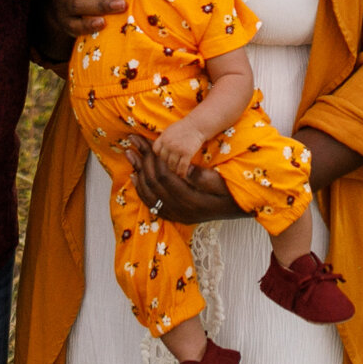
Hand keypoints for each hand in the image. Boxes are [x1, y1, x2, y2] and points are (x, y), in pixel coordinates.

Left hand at [126, 140, 241, 223]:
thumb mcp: (217, 181)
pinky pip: (152, 204)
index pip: (165, 177)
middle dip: (141, 165)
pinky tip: (135, 179)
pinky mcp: (174, 216)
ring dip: (137, 176)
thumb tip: (185, 169)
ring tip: (130, 159)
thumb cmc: (227, 191)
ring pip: (149, 195)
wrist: (233, 208)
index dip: (154, 161)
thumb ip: (200, 176)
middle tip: (131, 149)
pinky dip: (142, 190)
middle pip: (153, 185)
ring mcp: (176, 215)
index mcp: (190, 200)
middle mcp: (180, 210)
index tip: (147, 147)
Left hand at [151, 119, 206, 175]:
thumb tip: (158, 148)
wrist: (198, 125)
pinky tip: (183, 175)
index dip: (159, 155)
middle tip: (172, 166)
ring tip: (177, 172)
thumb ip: (164, 138)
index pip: (156, 150)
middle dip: (167, 163)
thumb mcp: (170, 130)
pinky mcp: (187, 153)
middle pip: (163, 159)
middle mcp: (168, 144)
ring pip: (171, 165)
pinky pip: (182, 167)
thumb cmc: (184, 127)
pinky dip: (182, 173)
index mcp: (163, 137)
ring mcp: (177, 149)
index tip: (165, 157)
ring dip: (174, 170)